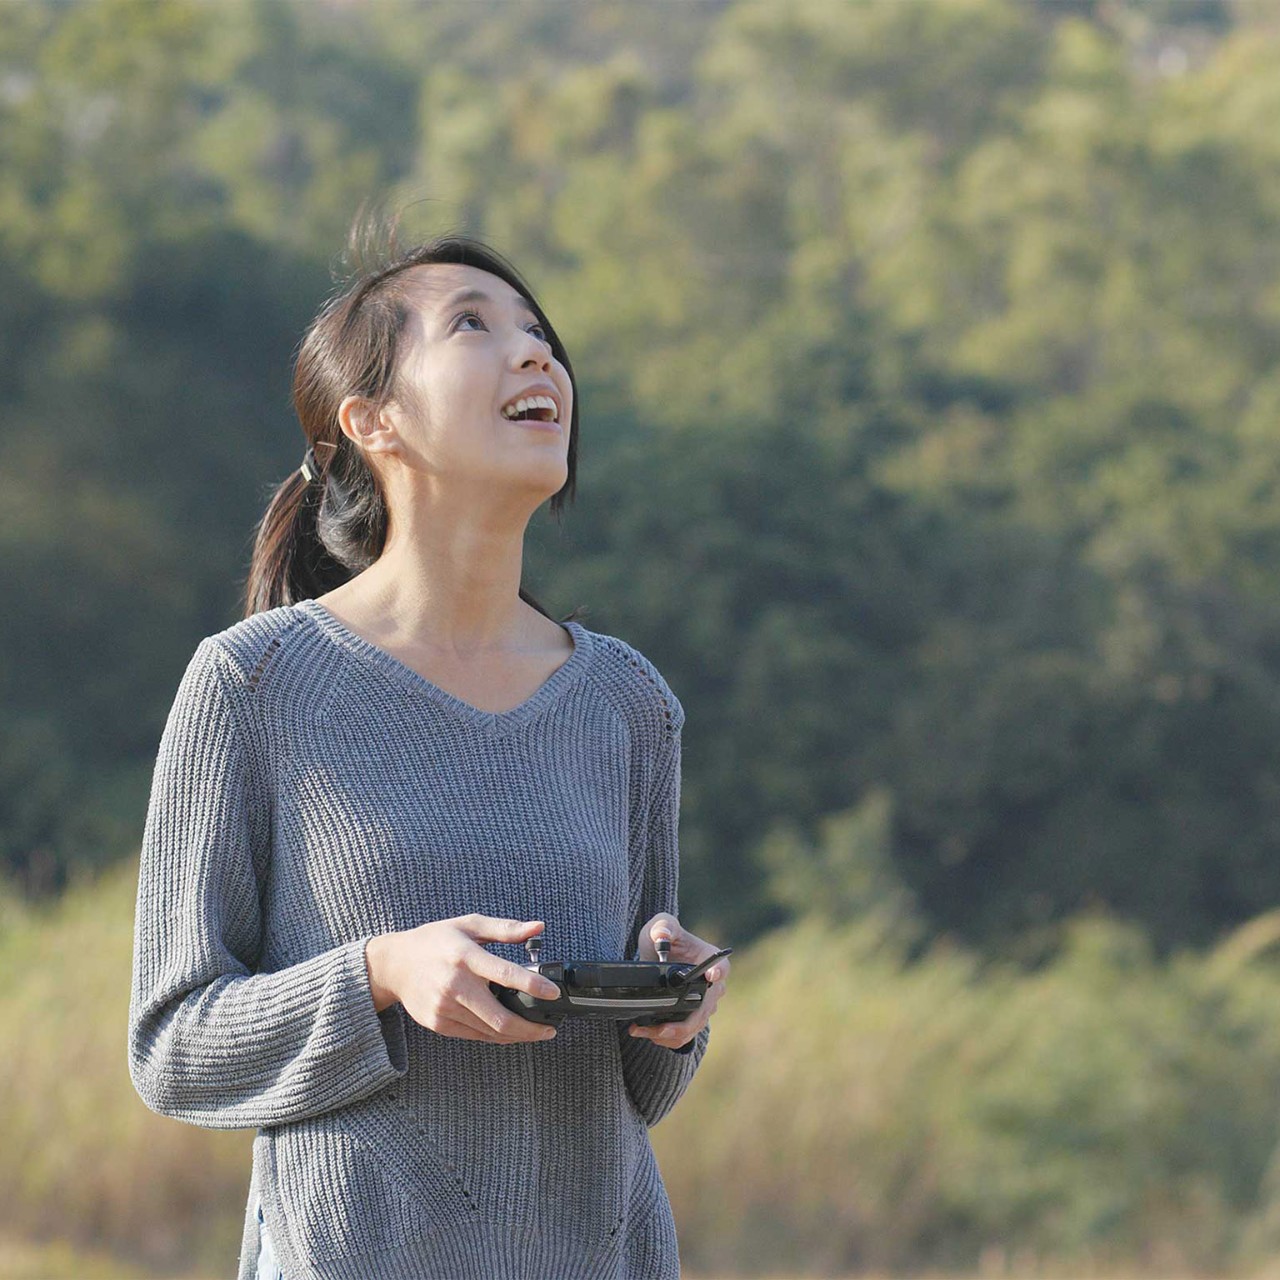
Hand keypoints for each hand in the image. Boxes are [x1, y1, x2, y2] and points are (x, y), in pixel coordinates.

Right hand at [384, 915, 562, 1044]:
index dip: (533, 986)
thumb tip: (539, 928)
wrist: (394, 964)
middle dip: (530, 1028)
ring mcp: (444, 1007)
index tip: (554, 994)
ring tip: (534, 1032)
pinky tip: (508, 1032)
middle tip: (550, 1029)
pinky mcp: (438, 1023)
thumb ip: (505, 928)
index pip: (506, 974)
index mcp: (465, 956)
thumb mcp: (469, 925)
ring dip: (516, 1036)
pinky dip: (495, 1036)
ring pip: (488, 1032)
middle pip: (500, 1017)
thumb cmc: (436, 940)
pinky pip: (473, 1036)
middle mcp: (454, 984)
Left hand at [630, 912, 730, 1050]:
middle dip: (683, 1023)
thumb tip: (662, 937)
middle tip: (659, 1028)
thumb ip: (663, 927)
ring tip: (642, 1031)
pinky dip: (667, 1039)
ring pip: (693, 1027)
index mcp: (711, 959)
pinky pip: (685, 1036)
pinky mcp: (692, 1019)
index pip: (721, 968)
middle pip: (705, 1009)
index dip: (717, 973)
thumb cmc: (665, 937)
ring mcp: (704, 1005)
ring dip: (669, 1035)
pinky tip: (647, 1033)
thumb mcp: (661, 925)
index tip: (710, 976)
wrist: (658, 956)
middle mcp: (713, 986)